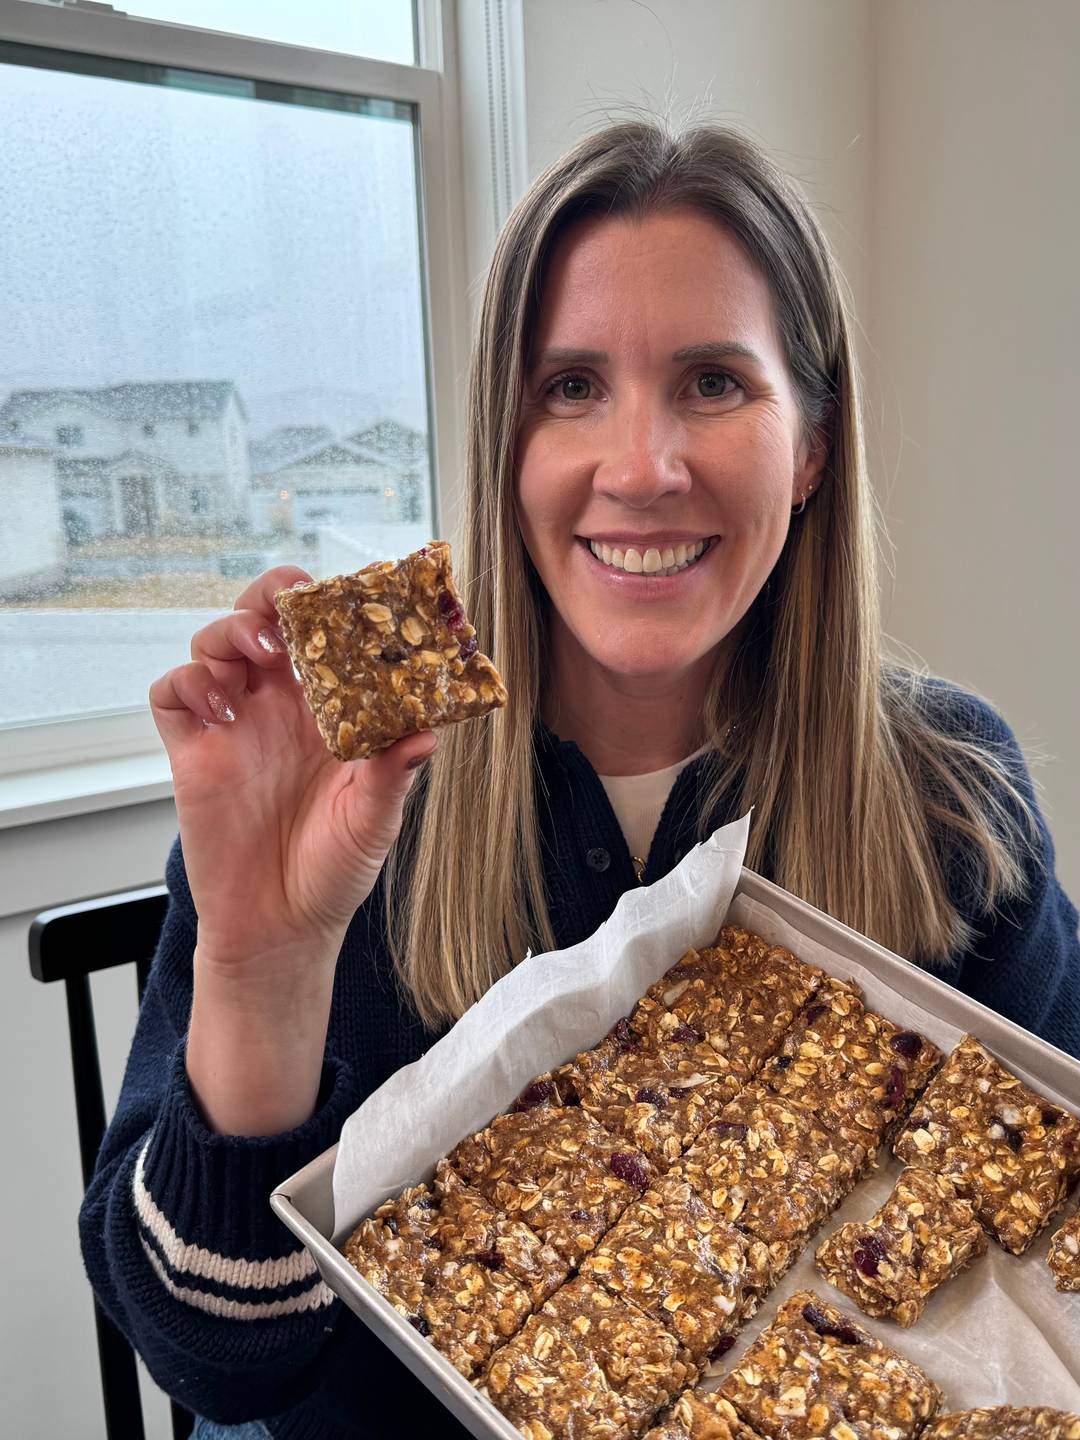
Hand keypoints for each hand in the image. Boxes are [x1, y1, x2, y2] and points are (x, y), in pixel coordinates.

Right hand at [150, 566, 436, 972]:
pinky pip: (172, 694)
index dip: (327, 608)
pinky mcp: (192, 752)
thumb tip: (426, 733)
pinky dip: (186, 681)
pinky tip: (217, 705)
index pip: (324, 637)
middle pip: (262, 621)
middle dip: (269, 598)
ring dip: (230, 633)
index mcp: (330, 711)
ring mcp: (234, 725)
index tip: (340, 597)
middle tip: (284, 611)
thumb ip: (392, 774)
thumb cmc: (334, 871)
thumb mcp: (374, 821)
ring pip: (215, 644)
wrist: (280, 928)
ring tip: (258, 656)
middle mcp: (280, 708)